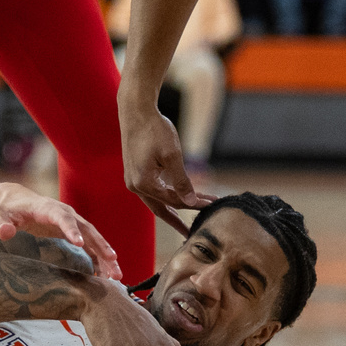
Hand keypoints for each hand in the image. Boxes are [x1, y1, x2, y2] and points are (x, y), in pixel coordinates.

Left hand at [0, 183, 121, 280]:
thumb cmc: (3, 210)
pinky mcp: (72, 233)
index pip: (62, 217)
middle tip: (112, 262)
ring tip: (116, 276)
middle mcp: (64, 214)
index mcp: (47, 208)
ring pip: (93, 239)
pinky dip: (99, 260)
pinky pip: (90, 246)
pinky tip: (106, 276)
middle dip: (100, 245)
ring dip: (106, 256)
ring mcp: (71, 223)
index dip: (71, 230)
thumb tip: (6, 232)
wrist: (13, 202)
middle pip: (87, 229)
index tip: (80, 245)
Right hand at [120, 108, 216, 235]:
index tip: (211, 206)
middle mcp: (135, 186)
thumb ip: (181, 181)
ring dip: (173, 206)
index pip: (173, 201)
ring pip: (156, 200)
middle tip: (191, 233)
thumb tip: (191, 203)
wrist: (135, 111)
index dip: (194, 204)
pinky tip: (176, 196)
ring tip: (188, 215)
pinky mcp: (135, 173)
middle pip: (160, 209)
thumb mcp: (172, 155)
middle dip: (177, 220)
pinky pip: (152, 190)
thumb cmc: (154, 130)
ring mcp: (133, 180)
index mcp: (143, 184)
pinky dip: (165, 195)